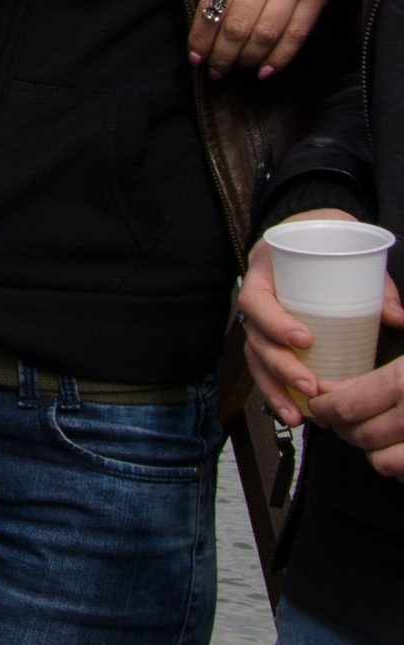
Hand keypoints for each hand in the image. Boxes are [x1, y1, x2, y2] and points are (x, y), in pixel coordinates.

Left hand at [188, 0, 339, 81]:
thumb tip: (210, 19)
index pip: (213, 2)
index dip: (201, 35)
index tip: (194, 56)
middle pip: (238, 24)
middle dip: (222, 54)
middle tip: (215, 70)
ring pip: (266, 34)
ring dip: (247, 59)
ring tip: (235, 70)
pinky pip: (297, 35)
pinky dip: (279, 58)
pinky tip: (265, 70)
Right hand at [238, 221, 403, 465]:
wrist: (303, 229)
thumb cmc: (321, 238)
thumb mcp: (344, 246)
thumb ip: (372, 281)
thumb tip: (397, 316)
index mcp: (263, 273)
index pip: (257, 302)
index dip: (276, 323)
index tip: (307, 339)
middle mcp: (255, 301)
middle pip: (255, 340)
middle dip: (281, 367)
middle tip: (311, 386)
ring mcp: (258, 323)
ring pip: (256, 361)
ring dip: (275, 390)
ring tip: (297, 415)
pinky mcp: (267, 340)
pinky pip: (264, 370)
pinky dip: (276, 393)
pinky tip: (294, 414)